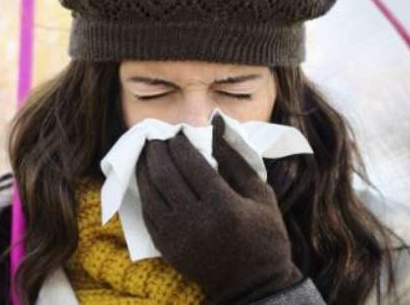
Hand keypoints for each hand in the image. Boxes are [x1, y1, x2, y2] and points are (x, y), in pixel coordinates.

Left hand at [135, 115, 302, 304]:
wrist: (254, 284)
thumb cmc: (265, 236)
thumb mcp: (261, 195)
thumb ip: (236, 159)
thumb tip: (216, 124)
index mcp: (224, 206)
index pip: (191, 164)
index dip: (179, 144)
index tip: (177, 132)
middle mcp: (197, 221)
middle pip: (165, 175)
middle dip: (157, 151)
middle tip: (156, 138)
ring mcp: (178, 237)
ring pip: (150, 193)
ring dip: (145, 169)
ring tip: (147, 153)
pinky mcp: (167, 248)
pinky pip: (147, 214)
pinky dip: (144, 193)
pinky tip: (147, 179)